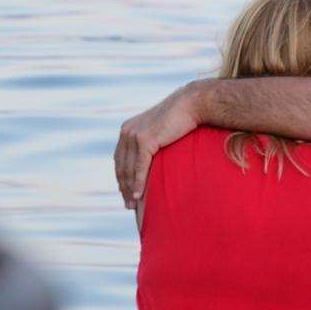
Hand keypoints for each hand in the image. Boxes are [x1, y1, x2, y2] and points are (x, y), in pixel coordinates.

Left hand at [114, 82, 203, 207]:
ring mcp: (134, 135)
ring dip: (129, 189)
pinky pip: (139, 167)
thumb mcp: (160, 131)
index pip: (120, 159)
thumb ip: (153, 142)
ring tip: (132, 205)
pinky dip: (138, 183)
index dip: (122, 178)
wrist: (190, 104)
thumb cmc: (181, 119)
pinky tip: (138, 195)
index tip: (125, 193)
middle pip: (121, 166)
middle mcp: (127, 132)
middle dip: (123, 187)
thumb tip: (154, 158)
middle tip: (128, 205)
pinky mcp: (145, 140)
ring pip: (129, 169)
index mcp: (127, 129)